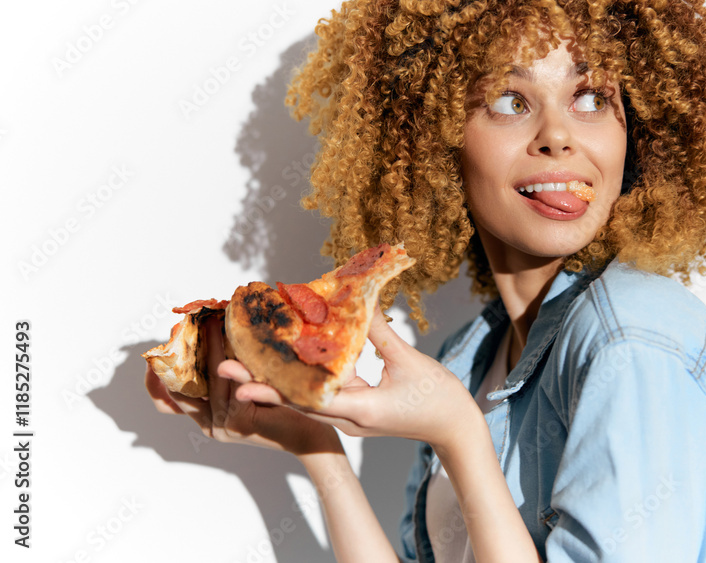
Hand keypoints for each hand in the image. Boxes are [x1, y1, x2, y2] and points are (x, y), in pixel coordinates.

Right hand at [144, 315, 341, 456]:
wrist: (309, 433)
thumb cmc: (281, 406)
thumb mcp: (250, 388)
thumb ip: (232, 373)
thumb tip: (215, 333)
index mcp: (207, 418)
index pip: (169, 403)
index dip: (156, 382)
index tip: (151, 358)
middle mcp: (210, 424)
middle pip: (182, 390)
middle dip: (179, 357)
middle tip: (180, 329)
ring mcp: (224, 425)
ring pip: (211, 381)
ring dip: (210, 349)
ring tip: (212, 323)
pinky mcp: (241, 421)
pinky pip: (232, 387)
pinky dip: (231, 363)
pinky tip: (234, 342)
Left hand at [232, 307, 481, 452]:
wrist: (456, 429)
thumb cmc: (439, 398)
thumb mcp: (409, 361)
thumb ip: (378, 333)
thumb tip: (355, 302)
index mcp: (361, 410)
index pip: (308, 401)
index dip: (274, 392)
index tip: (244, 383)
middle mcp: (349, 418)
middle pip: (297, 402)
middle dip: (260, 386)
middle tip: (224, 370)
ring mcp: (352, 417)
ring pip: (306, 401)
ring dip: (275, 384)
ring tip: (242, 367)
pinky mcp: (357, 411)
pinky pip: (323, 397)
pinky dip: (302, 382)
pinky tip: (286, 365)